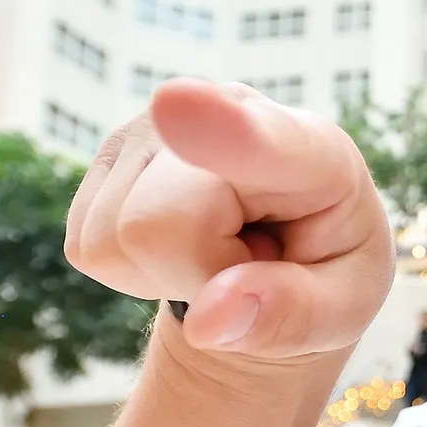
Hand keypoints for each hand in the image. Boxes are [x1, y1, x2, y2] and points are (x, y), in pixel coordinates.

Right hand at [64, 79, 393, 361]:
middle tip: (251, 262)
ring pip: (112, 243)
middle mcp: (228, 114)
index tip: (178, 103)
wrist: (290, 250)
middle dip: (194, 277)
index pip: (260, 138)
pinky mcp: (111, 152)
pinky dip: (134, 269)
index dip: (218, 127)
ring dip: (168, 273)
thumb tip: (206, 323)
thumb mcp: (340, 309)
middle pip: (153, 228)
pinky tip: (187, 242)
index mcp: (314, 153)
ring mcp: (158, 126)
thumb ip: (290, 315)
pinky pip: (87, 247)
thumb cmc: (325, 273)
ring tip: (226, 248)